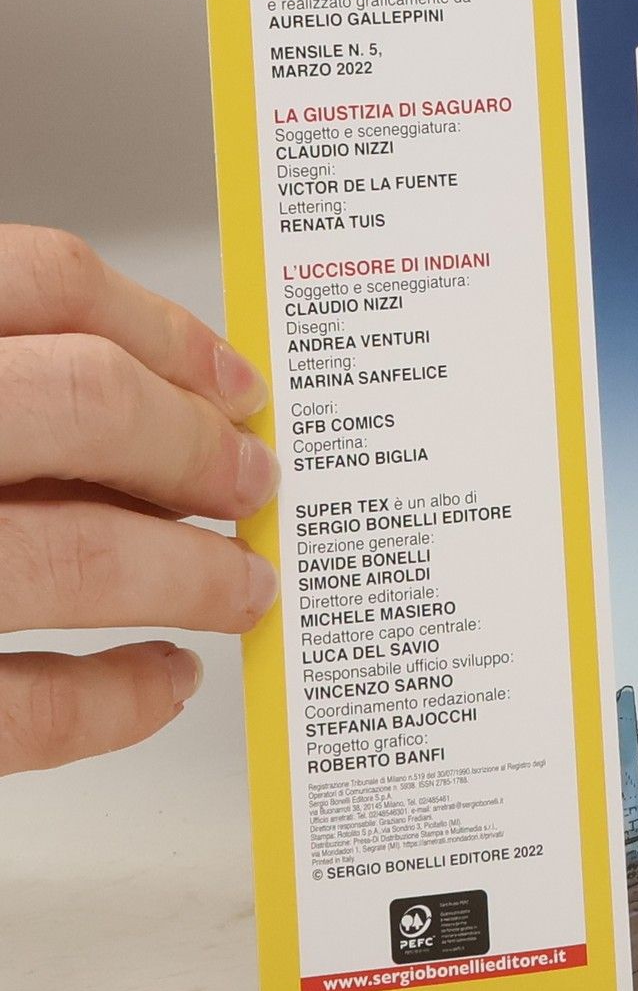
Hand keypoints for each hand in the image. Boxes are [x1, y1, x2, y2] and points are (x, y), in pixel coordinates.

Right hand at [0, 226, 278, 773]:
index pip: (38, 280)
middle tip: (259, 482)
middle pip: (84, 402)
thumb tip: (139, 401)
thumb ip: (0, 376)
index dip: (160, 330)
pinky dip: (111, 699)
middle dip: (199, 446)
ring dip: (188, 573)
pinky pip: (17, 710)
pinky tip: (163, 677)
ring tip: (248, 586)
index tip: (238, 382)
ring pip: (72, 556)